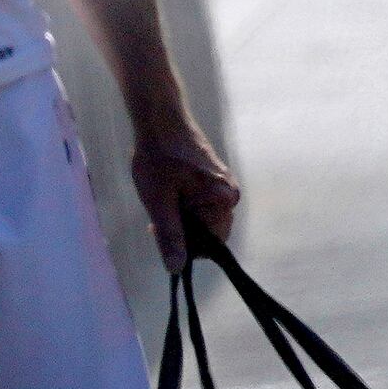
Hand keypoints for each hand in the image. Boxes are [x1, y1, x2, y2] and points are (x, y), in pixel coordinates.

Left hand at [129, 121, 240, 269]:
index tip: (162, 231)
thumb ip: (169, 235)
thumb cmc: (158, 157)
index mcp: (224, 200)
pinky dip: (182, 204)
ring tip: (161, 197)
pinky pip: (200, 204)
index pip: (213, 243)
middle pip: (208, 232)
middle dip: (182, 229)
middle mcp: (230, 194)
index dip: (187, 245)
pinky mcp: (213, 180)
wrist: (159, 119)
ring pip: (201, 218)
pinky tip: (166, 190)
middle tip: (157, 214)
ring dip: (180, 217)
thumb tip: (176, 268)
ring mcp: (223, 186)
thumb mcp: (158, 201)